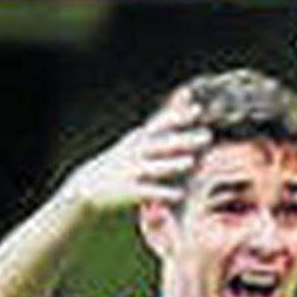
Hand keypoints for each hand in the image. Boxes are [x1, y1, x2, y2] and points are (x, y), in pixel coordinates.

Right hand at [60, 93, 211, 214]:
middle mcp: (136, 152)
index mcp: (139, 140)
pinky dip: (162, 192)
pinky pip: (148, 191)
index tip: (197, 109)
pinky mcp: (128, 190)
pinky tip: (179, 195)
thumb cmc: (121, 162)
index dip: (178, 116)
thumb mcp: (136, 140)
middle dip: (184, 139)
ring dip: (171, 164)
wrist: (88, 185)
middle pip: (162, 144)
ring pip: (154, 166)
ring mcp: (131, 170)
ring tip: (190, 162)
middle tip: (208, 136)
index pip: (161, 125)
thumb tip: (183, 101)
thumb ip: (160, 127)